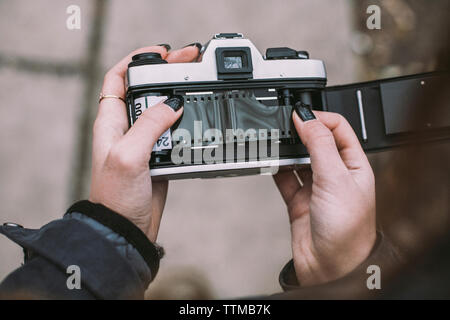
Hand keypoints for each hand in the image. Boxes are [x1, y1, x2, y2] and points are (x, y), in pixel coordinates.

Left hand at [89, 44, 199, 241]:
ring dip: (179, 98)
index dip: (136, 60)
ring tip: (197, 87)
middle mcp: (126, 129)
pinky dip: (186, 123)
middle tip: (190, 63)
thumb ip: (150, 125)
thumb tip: (172, 102)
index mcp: (111, 122)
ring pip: (162, 110)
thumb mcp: (129, 155)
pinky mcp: (159, 157)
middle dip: (167, 73)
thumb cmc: (117, 197)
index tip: (161, 53)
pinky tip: (197, 119)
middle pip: (146, 90)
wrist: (127, 228)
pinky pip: (174, 133)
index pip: (118, 79)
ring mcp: (144, 143)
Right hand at [274, 109, 375, 285]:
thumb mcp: (336, 178)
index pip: (338, 129)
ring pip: (298, 159)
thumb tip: (306, 117)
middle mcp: (335, 174)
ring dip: (286, 151)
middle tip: (284, 127)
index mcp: (354, 165)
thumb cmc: (347, 230)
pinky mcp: (298, 200)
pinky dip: (276, 169)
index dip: (320, 118)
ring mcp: (315, 187)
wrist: (330, 268)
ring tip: (275, 144)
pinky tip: (270, 162)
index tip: (300, 115)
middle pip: (316, 142)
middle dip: (300, 133)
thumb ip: (319, 145)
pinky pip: (284, 178)